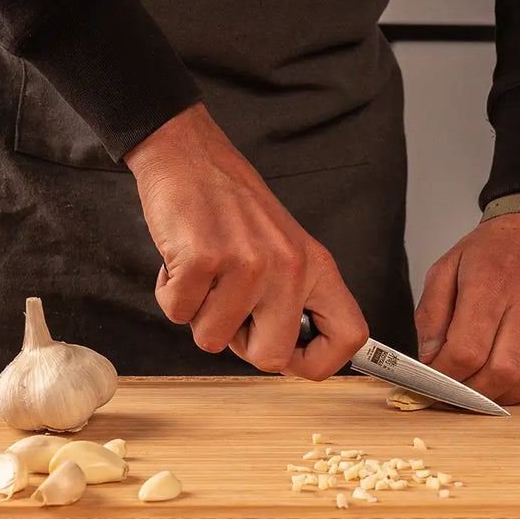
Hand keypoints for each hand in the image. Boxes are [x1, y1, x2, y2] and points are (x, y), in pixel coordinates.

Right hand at [125, 104, 368, 379]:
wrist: (190, 156)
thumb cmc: (233, 207)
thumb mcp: (285, 247)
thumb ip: (294, 297)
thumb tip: (285, 355)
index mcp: (316, 267)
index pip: (350, 336)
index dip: (318, 362)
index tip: (289, 356)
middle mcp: (288, 267)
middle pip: (271, 358)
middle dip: (240, 345)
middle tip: (228, 308)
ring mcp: (245, 263)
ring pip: (213, 339)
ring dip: (198, 314)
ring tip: (203, 274)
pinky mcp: (201, 259)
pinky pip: (178, 314)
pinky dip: (169, 294)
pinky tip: (180, 263)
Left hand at [415, 214, 519, 404]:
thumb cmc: (494, 250)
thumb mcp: (446, 268)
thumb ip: (431, 314)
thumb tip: (429, 359)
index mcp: (491, 285)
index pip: (467, 350)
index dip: (444, 375)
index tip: (433, 379)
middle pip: (502, 372)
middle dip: (471, 392)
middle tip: (456, 388)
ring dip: (504, 395)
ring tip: (484, 385)